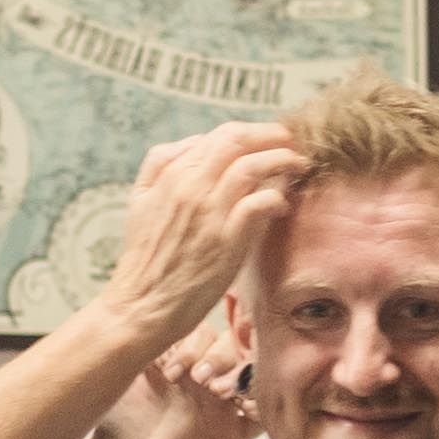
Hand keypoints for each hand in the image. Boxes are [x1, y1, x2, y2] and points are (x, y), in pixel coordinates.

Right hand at [99, 121, 305, 342]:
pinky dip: (276, 197)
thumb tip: (198, 141)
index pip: (221, 135)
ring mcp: (210, 212)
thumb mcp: (140, 199)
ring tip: (299, 165)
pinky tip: (282, 204)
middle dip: (272, 136)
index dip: (253, 132)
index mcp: (173, 174)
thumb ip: (161, 163)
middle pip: (239, 141)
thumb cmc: (145, 256)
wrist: (142, 305)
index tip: (270, 139)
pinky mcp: (227, 240)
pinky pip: (260, 203)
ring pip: (253, 167)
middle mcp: (191, 186)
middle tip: (292, 142)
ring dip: (282, 161)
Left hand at [101, 303, 261, 438]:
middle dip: (221, 357)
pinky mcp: (233, 433)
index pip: (209, 331)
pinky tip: (243, 407)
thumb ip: (146, 338)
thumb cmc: (117, 419)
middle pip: (237, 346)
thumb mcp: (125, 368)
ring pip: (253, 374)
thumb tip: (160, 308)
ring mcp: (221, 404)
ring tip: (219, 393)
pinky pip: (264, 415)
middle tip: (199, 380)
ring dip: (242, 377)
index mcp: (182, 357)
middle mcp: (205, 376)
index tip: (173, 369)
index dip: (198, 344)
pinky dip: (261, 406)